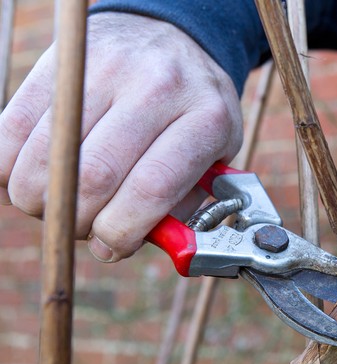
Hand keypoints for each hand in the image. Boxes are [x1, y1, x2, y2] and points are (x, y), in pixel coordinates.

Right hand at [0, 12, 242, 260]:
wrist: (171, 38)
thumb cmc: (193, 112)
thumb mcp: (212, 156)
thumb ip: (182, 205)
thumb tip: (126, 247)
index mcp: (205, 118)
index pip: (152, 188)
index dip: (120, 231)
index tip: (110, 246)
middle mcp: (158, 87)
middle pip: (94, 175)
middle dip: (76, 220)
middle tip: (81, 227)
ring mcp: (106, 68)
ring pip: (48, 155)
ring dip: (38, 199)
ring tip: (56, 204)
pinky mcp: (60, 61)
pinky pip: (13, 126)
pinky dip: (9, 167)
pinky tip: (29, 177)